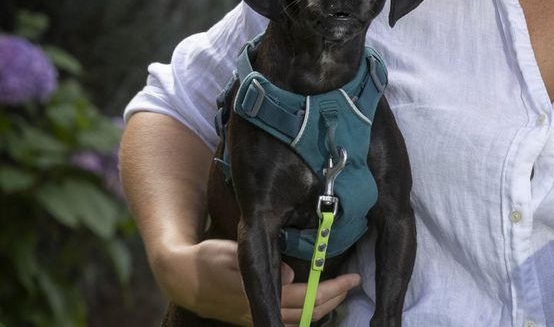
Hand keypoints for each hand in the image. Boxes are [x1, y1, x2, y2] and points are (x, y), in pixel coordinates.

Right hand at [154, 239, 360, 325]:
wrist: (181, 278)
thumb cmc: (207, 259)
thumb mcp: (233, 252)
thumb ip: (263, 264)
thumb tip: (292, 275)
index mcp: (256, 295)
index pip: (305, 298)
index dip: (332, 290)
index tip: (352, 278)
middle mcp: (258, 312)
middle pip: (307, 313)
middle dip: (334, 299)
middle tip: (352, 283)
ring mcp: (255, 319)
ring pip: (299, 321)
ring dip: (323, 309)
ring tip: (339, 292)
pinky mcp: (252, 319)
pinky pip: (287, 322)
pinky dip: (306, 314)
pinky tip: (316, 304)